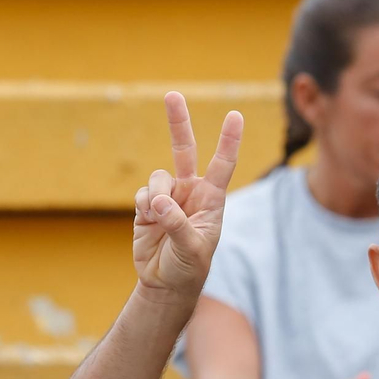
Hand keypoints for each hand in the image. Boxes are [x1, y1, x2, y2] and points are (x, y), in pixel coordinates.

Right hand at [132, 92, 242, 304]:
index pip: (222, 165)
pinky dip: (144, 207)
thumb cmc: (189, 267)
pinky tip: (148, 222)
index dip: (228, 140)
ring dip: (155, 196)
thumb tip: (159, 200)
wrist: (166, 283)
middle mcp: (190, 192)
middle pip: (184, 149)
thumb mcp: (191, 249)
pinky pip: (143, 194)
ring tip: (159, 219)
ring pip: (157, 177)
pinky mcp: (148, 205)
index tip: (236, 115)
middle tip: (172, 95)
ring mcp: (168, 196)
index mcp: (211, 199)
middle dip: (178, 122)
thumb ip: (177, 224)